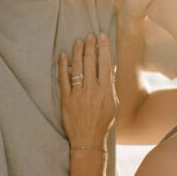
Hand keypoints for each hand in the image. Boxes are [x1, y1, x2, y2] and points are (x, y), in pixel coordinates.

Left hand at [59, 34, 116, 148]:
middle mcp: (92, 91)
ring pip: (78, 68)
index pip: (105, 64)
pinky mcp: (66, 99)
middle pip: (91, 63)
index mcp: (106, 91)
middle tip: (89, 35)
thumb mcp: (113, 104)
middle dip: (90, 46)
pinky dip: (63, 66)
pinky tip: (63, 55)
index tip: (102, 37)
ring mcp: (78, 94)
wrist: (88, 140)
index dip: (104, 48)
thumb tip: (110, 67)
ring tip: (78, 41)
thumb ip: (110, 85)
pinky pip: (63, 79)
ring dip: (78, 52)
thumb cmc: (103, 122)